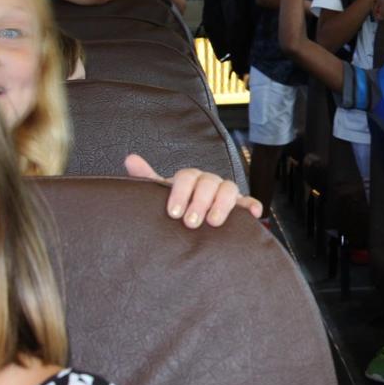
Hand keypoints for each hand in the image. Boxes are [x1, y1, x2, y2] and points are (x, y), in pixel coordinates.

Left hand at [124, 154, 261, 227]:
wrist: (188, 225)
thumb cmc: (176, 208)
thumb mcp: (160, 196)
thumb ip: (147, 178)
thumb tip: (130, 159)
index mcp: (190, 178)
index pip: (186, 177)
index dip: (180, 193)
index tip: (173, 213)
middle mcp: (208, 182)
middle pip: (209, 182)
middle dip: (200, 201)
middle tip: (191, 222)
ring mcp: (225, 193)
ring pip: (229, 188)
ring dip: (222, 204)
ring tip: (214, 222)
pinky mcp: (240, 207)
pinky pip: (249, 202)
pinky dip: (251, 205)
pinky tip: (253, 214)